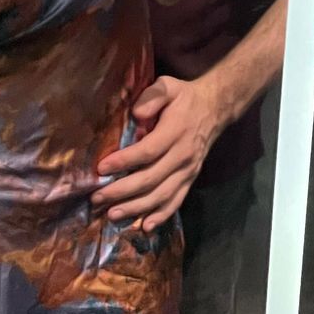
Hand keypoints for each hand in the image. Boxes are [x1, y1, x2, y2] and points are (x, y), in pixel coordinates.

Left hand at [91, 75, 223, 229]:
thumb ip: (152, 96)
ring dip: (136, 208)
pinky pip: (176, 201)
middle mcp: (183, 155)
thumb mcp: (168, 86)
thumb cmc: (184, 98)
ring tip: (112, 215)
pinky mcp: (190, 179)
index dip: (124, 161)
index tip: (101, 168)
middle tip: (97, 198)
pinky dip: (161, 216)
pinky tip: (144, 227)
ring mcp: (188, 170)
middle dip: (122, 191)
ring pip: (161, 195)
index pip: (148, 151)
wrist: (215, 109)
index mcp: (176, 131)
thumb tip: (136, 115)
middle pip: (151, 179)